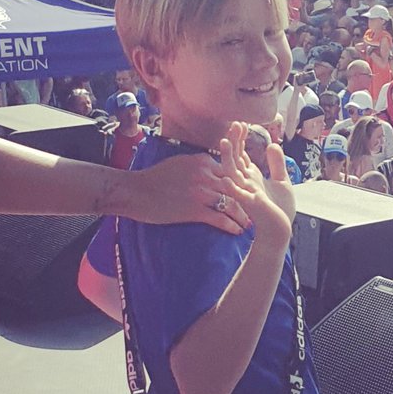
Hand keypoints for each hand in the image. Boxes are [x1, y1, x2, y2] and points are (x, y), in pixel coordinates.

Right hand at [131, 149, 250, 234]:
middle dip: (248, 200)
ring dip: (243, 215)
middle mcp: (205, 174)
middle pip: (236, 187)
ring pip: (232, 203)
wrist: (135, 191)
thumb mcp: (179, 162)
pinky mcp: (194, 210)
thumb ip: (198, 165)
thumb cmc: (153, 178)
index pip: (231, 171)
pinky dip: (231, 226)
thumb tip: (212, 166)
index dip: (242, 184)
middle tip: (257, 210)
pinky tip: (237, 231)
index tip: (249, 193)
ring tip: (250, 224)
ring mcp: (201, 192)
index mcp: (203, 161)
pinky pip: (220, 218)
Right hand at [217, 122, 294, 242]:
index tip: (241, 123)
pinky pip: (237, 196)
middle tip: (236, 124)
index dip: (241, 139)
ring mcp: (246, 193)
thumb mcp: (282, 182)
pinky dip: (231, 188)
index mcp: (252, 177)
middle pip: (236, 158)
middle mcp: (246, 183)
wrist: (279, 232)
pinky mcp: (250, 205)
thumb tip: (273, 144)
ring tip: (225, 142)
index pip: (242, 154)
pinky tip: (227, 178)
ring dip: (228, 159)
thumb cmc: (279, 210)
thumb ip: (276, 164)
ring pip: (232, 174)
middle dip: (235, 142)